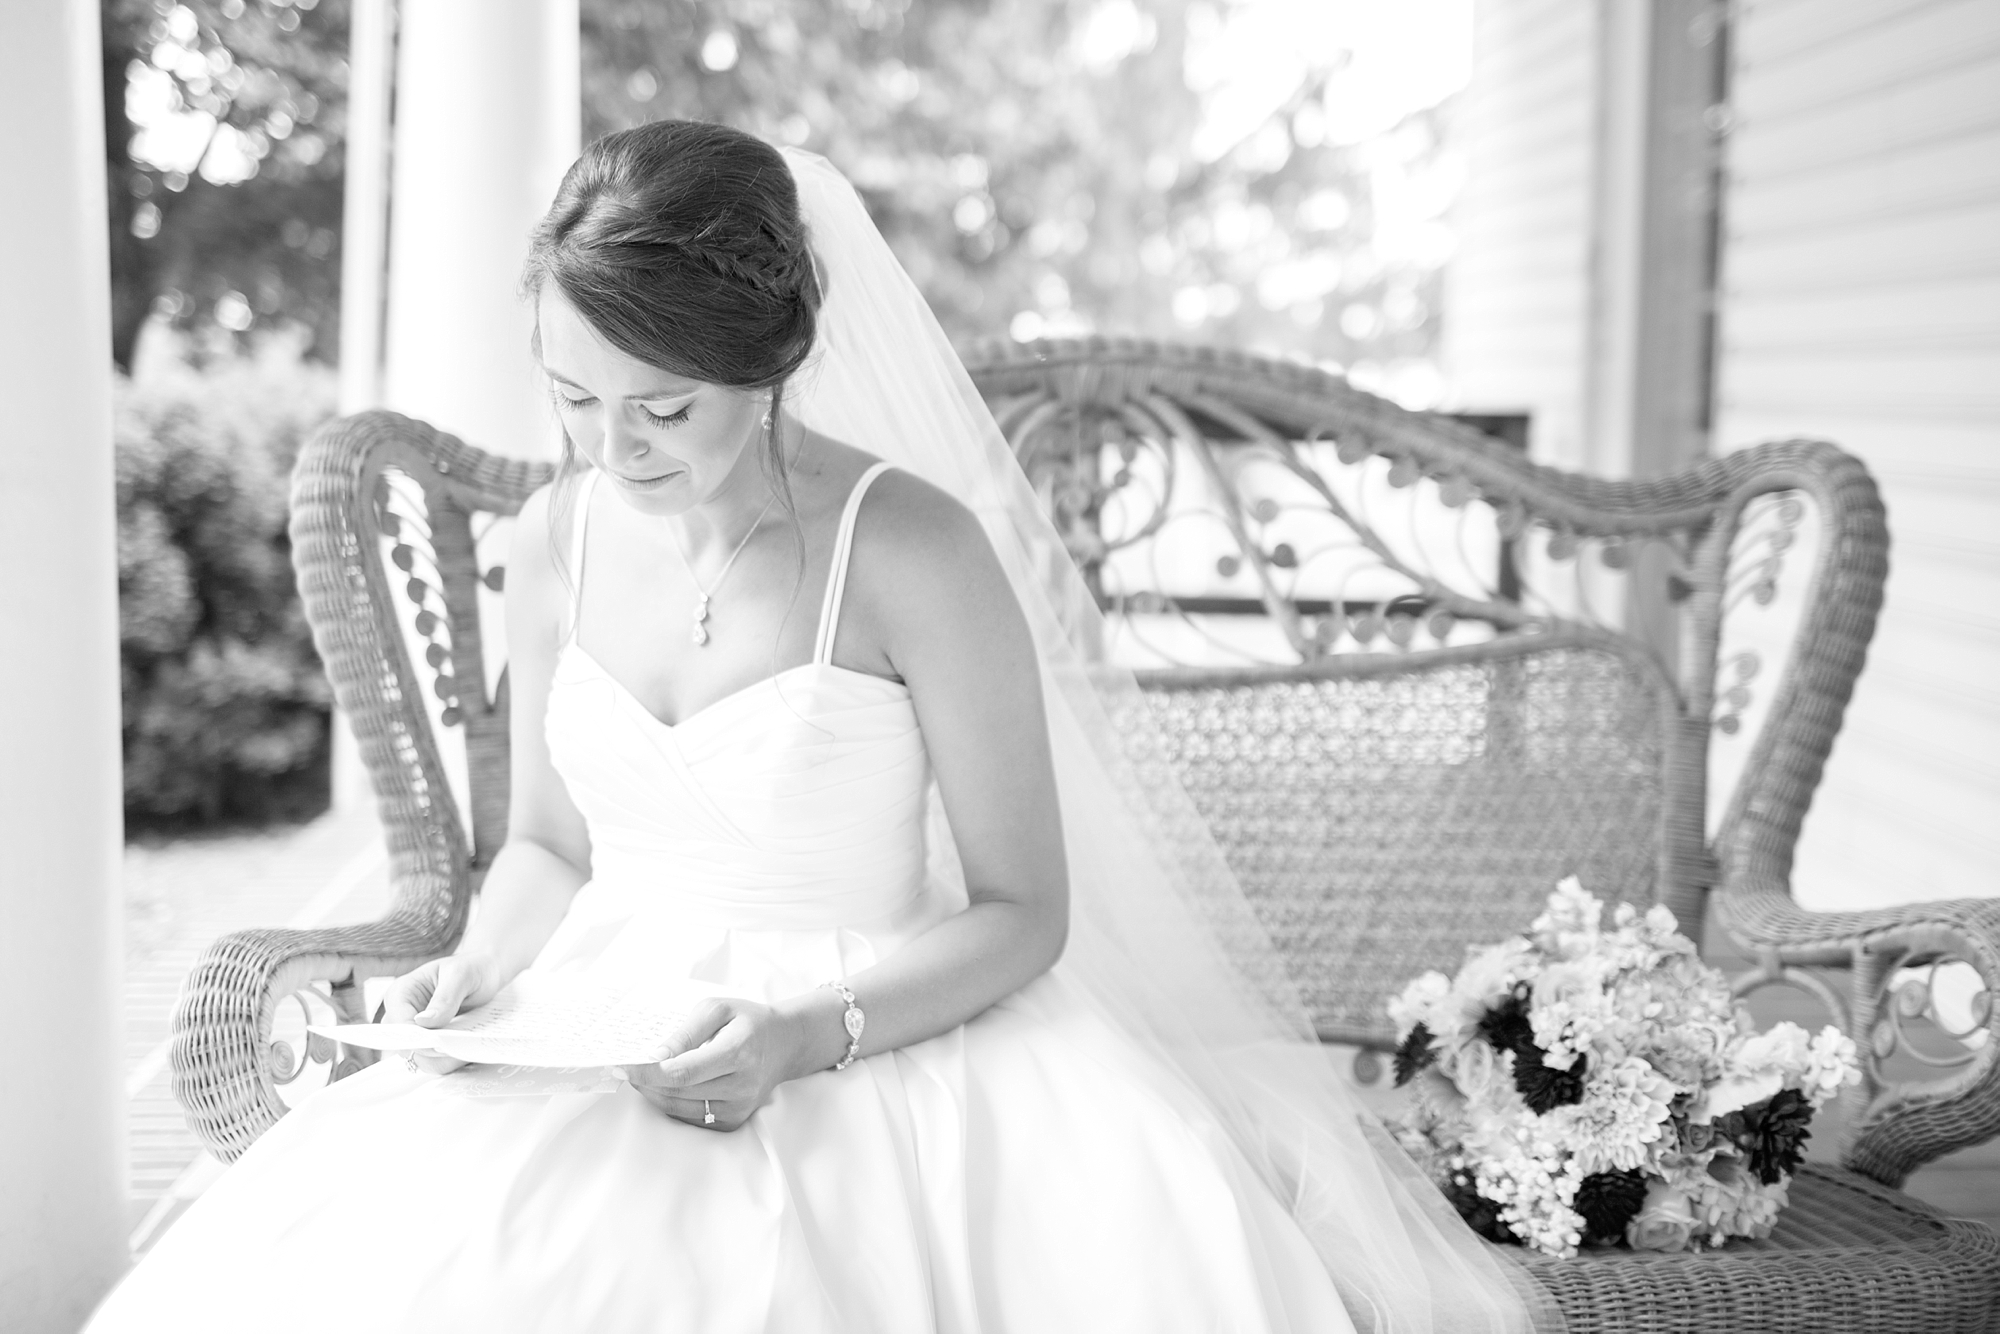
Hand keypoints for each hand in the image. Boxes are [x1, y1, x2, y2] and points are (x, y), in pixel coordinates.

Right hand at [380, 954, 501, 1074]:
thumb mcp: (462, 976)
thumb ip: (444, 998)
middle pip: (406, 1048)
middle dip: (433, 1052)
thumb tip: (423, 1022)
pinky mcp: (430, 1043)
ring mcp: (416, 1032)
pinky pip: (435, 1061)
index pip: (398, 1026)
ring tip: (468, 1047)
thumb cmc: (473, 968)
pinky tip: (467, 1049)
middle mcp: (403, 1015)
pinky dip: (451, 1060)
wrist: (488, 973)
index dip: (417, 1038)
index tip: (443, 1042)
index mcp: (401, 993)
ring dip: (444, 1059)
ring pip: (421, 1060)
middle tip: (461, 1046)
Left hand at [622, 996, 807, 1130]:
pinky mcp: (734, 1120)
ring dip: (654, 1092)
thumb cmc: (748, 1022)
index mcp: (738, 1052)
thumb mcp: (718, 1009)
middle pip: (677, 1092)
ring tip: (644, 1075)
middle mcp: (741, 1085)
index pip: (682, 1072)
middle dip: (646, 1081)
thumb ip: (686, 1031)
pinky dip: (671, 1102)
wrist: (784, 1045)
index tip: (624, 1065)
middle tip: (628, 1067)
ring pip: (679, 1107)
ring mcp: (738, 1107)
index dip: (648, 1072)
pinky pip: (691, 1116)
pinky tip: (666, 1086)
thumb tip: (657, 1056)